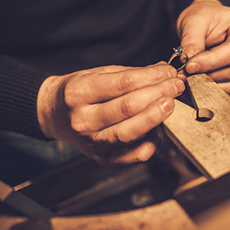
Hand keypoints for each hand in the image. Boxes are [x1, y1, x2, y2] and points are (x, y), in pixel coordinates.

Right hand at [37, 63, 184, 165]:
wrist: (54, 114)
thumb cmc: (78, 92)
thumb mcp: (97, 74)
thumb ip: (130, 74)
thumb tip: (163, 70)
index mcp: (78, 93)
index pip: (122, 84)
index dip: (151, 77)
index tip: (169, 72)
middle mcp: (82, 120)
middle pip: (128, 108)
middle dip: (158, 94)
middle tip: (176, 85)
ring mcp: (92, 143)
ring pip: (130, 133)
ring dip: (156, 117)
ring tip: (170, 104)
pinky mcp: (102, 159)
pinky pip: (133, 156)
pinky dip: (151, 143)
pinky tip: (158, 129)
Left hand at [177, 0, 229, 94]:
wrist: (207, 23)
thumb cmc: (206, 17)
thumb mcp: (194, 21)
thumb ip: (191, 41)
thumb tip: (188, 61)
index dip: (211, 62)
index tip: (190, 66)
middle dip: (207, 75)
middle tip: (183, 74)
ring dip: (208, 85)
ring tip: (188, 78)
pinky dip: (211, 89)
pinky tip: (196, 84)